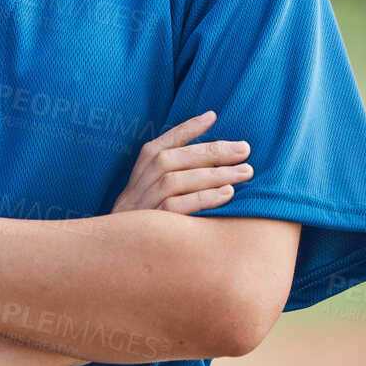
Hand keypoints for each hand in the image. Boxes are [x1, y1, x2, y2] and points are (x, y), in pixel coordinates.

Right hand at [112, 110, 251, 213]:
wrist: (120, 249)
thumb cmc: (150, 214)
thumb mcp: (155, 187)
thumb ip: (177, 167)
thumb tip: (213, 144)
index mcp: (142, 168)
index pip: (164, 142)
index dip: (187, 128)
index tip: (213, 116)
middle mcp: (140, 181)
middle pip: (172, 159)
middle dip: (211, 152)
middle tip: (244, 150)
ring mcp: (142, 203)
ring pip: (175, 181)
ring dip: (213, 175)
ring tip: (245, 172)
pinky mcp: (150, 225)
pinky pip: (176, 208)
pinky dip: (202, 199)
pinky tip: (227, 194)